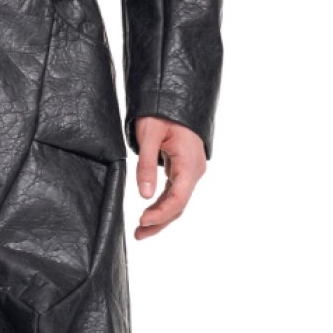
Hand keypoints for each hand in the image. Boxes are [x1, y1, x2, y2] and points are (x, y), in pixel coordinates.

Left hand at [132, 116, 206, 239]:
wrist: (173, 97)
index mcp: (189, 162)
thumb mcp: (149, 136)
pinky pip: (175, 192)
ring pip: (178, 201)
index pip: (178, 198)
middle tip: (138, 235)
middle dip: (160, 222)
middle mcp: (194, 169)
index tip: (142, 221)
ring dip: (161, 216)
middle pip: (179, 204)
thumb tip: (144, 195)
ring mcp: (190, 170)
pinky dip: (162, 204)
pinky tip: (149, 213)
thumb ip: (146, 166)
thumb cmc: (161, 112)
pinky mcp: (183, 169)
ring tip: (141, 231)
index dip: (161, 213)